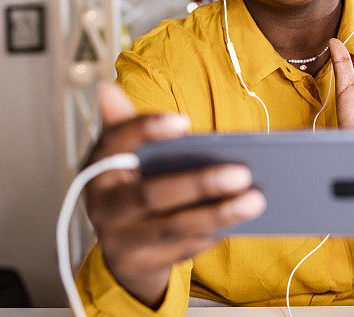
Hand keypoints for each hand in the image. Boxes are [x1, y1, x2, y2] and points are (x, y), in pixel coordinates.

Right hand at [83, 81, 264, 308]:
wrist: (122, 249)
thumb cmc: (129, 189)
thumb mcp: (122, 157)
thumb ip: (124, 124)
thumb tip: (109, 88)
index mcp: (97, 168)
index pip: (116, 143)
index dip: (147, 130)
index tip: (184, 120)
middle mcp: (102, 206)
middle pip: (151, 194)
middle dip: (199, 184)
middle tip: (243, 172)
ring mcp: (119, 240)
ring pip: (174, 227)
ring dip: (218, 214)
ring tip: (256, 199)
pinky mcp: (140, 266)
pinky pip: (183, 250)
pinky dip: (213, 234)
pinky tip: (240, 220)